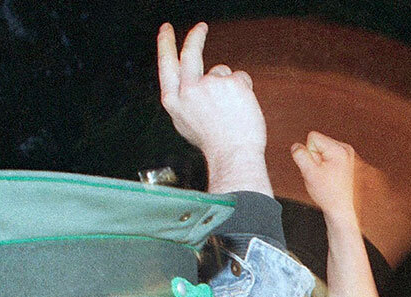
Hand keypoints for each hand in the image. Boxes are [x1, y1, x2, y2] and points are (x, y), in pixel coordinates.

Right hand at [157, 22, 269, 193]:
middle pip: (190, 54)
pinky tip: (243, 109)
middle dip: (195, 37)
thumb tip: (190, 81)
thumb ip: (185, 100)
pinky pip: (240, 77)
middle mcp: (187, 90)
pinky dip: (245, 90)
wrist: (234, 155)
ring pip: (222, 72)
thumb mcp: (186, 123)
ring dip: (230, 86)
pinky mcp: (231, 83)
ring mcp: (209, 84)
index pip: (166, 65)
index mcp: (173, 101)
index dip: (165, 45)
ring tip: (232, 112)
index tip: (167, 30)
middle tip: (201, 27)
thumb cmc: (214, 143)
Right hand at [291, 132, 358, 219]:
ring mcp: (346, 154)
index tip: (317, 168)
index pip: (312, 137)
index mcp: (339, 149)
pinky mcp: (344, 159)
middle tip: (321, 174)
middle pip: (316, 142)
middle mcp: (345, 148)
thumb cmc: (327, 193)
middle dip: (313, 157)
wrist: (339, 208)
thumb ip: (300, 155)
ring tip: (325, 176)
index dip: (309, 153)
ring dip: (318, 162)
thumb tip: (296, 145)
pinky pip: (325, 155)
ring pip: (320, 149)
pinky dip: (323, 165)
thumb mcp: (309, 173)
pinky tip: (328, 176)